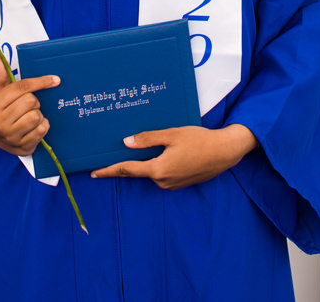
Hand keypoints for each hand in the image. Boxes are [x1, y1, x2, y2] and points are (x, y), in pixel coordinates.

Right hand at [0, 55, 57, 156]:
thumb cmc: (0, 110)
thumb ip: (2, 76)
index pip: (21, 88)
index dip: (40, 82)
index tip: (55, 80)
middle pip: (30, 101)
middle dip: (34, 101)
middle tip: (30, 105)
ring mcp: (10, 136)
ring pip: (36, 117)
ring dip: (39, 115)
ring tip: (31, 116)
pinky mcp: (21, 147)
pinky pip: (41, 131)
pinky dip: (43, 126)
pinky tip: (36, 127)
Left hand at [89, 124, 257, 188]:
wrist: (225, 152)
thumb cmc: (199, 140)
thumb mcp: (172, 135)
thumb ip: (148, 139)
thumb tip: (126, 143)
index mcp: (158, 169)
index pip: (127, 171)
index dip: (109, 171)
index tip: (94, 173)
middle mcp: (163, 181)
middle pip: (139, 171)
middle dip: (127, 164)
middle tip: (114, 154)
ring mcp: (173, 185)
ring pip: (152, 172)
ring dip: (147, 162)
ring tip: (147, 147)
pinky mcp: (181, 184)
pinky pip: (163, 174)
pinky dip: (159, 165)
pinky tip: (165, 153)